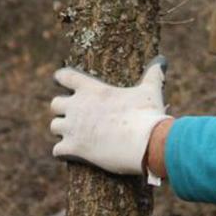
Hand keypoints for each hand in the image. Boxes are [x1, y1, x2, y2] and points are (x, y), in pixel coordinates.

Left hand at [50, 57, 170, 177]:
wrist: (145, 143)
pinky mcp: (73, 148)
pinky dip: (63, 152)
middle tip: (75, 116)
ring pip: (54, 126)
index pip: (65, 76)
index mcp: (91, 89)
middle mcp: (77, 106)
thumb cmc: (147, 114)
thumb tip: (161, 61)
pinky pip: (56, 149)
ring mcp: (73, 128)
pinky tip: (72, 153)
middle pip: (55, 104)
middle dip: (63, 110)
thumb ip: (153, 75)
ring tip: (75, 135)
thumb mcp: (150, 91)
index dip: (62, 78)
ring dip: (63, 131)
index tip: (61, 81)